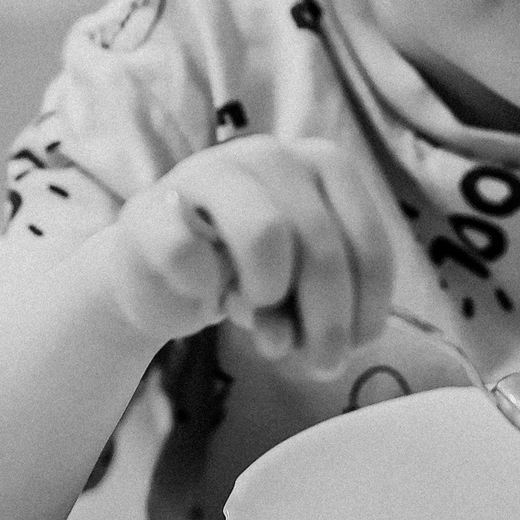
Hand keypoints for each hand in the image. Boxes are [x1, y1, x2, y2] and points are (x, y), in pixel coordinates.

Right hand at [88, 134, 402, 376]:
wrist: (158, 275)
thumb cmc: (246, 273)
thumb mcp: (303, 285)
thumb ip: (325, 305)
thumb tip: (325, 347)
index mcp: (322, 163)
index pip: (368, 241)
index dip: (368, 305)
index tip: (356, 345)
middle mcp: (270, 155)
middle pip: (321, 247)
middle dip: (326, 320)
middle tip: (315, 364)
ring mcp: (207, 171)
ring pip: (265, 234)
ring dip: (268, 295)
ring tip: (256, 319)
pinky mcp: (150, 208)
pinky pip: (188, 253)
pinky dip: (203, 288)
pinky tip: (203, 295)